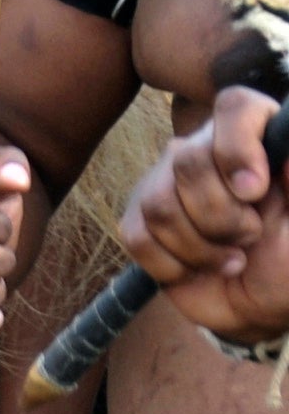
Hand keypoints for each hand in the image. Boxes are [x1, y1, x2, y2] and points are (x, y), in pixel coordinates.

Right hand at [123, 87, 288, 342]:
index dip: (238, 146)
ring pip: (161, 205)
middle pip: (189, 162)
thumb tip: (286, 155)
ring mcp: (166, 187)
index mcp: (255, 140)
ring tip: (231, 258)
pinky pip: (139, 237)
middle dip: (224, 216)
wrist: (263, 305)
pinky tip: (198, 269)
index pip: (235, 108)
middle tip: (251, 237)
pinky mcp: (140, 224)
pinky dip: (174, 265)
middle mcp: (205, 153)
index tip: (254, 191)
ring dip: (202, 247)